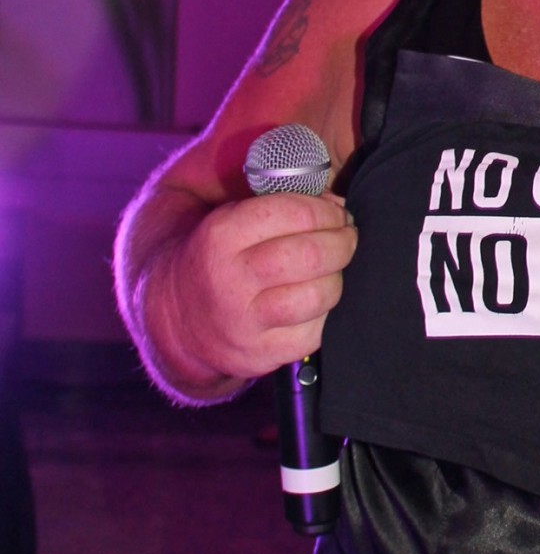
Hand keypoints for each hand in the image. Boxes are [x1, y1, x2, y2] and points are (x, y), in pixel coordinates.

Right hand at [153, 192, 355, 384]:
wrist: (179, 316)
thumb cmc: (221, 257)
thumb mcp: (230, 218)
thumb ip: (277, 201)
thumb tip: (335, 199)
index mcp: (221, 235)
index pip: (294, 213)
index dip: (328, 211)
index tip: (338, 213)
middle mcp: (230, 279)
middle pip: (310, 255)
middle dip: (342, 242)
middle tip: (347, 238)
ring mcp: (244, 321)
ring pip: (319, 295)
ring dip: (337, 278)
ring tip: (332, 270)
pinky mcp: (259, 354)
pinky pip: (315, 332)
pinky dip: (325, 314)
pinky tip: (316, 301)